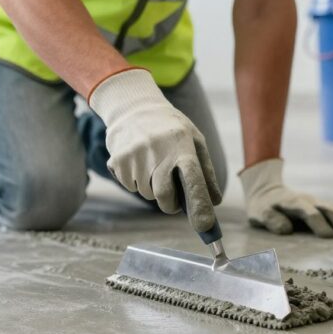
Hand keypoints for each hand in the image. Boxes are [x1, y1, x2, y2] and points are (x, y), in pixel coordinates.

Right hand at [89, 68, 221, 231]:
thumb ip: (206, 171)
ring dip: (152, 188)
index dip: (200, 204)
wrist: (133, 106)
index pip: (193, 179)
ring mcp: (135, 157)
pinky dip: (136, 180)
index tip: (205, 226)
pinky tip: (139, 161)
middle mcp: (158, 152)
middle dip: (170, 204)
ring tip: (153, 165)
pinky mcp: (117, 161)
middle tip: (173, 197)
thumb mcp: (194, 140)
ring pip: (146, 193)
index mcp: (182, 145)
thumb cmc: (171, 128)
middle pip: (164, 197)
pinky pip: (130, 186)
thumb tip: (215, 201)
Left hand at [239, 159, 332, 237]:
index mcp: (293, 203)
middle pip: (328, 209)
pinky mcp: (325, 206)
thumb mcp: (259, 214)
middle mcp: (309, 201)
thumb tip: (286, 230)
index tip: (328, 236)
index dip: (318, 223)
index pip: (308, 212)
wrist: (268, 191)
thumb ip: (271, 220)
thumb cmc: (263, 208)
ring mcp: (319, 203)